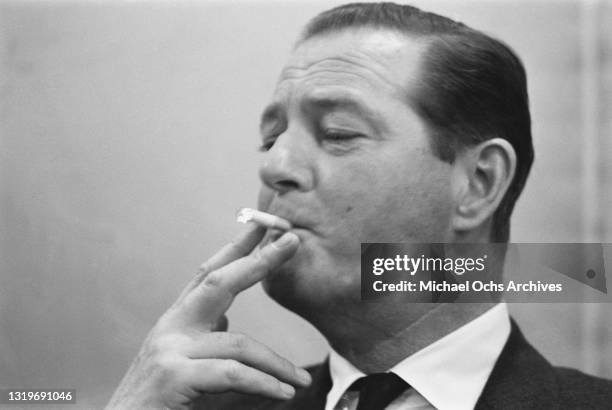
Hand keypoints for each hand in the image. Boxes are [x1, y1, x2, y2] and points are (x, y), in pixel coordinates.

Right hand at [106, 225, 309, 409]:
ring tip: (301, 381)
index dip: (237, 247)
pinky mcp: (173, 378)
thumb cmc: (157, 403)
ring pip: (237, 343)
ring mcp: (170, 350)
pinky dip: (263, 384)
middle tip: (292, 240)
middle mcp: (171, 328)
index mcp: (177, 321)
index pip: (210, 274)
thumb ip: (205, 341)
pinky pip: (232, 373)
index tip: (262, 224)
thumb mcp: (184, 363)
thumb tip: (229, 323)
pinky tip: (285, 393)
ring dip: (277, 364)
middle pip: (219, 282)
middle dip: (260, 260)